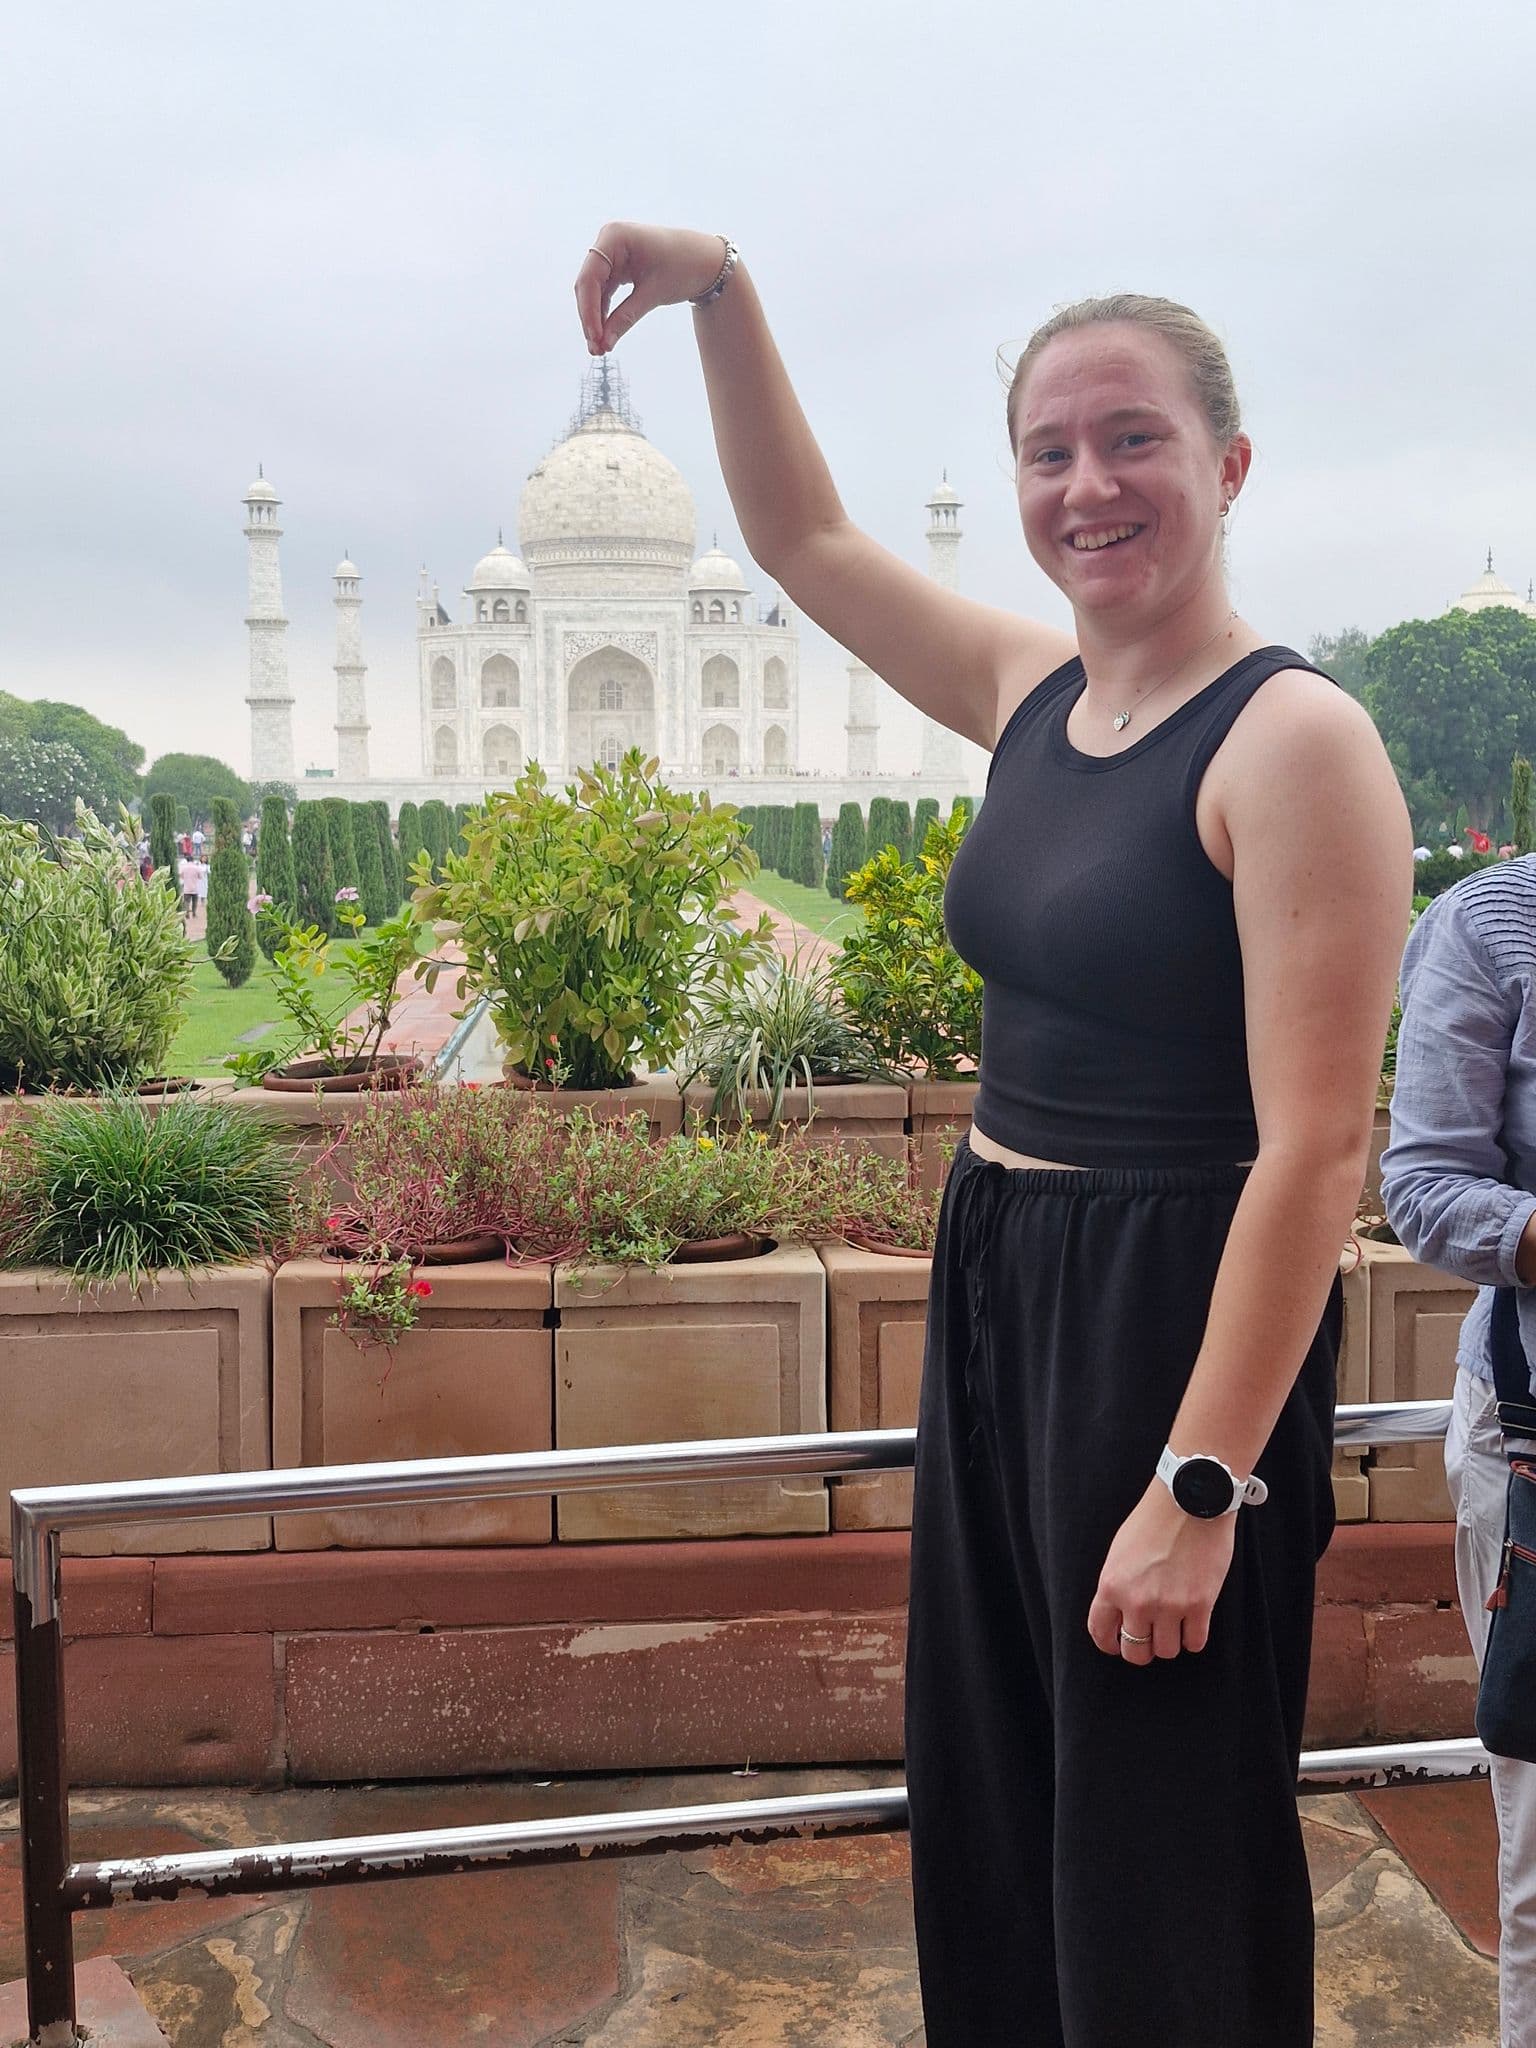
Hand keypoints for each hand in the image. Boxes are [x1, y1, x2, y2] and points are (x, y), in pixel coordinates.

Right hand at [574, 223, 731, 355]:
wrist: (703, 261)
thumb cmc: (683, 267)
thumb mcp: (654, 294)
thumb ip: (625, 317)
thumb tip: (604, 344)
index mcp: (615, 236)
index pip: (590, 277)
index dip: (588, 310)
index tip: (594, 338)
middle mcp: (608, 242)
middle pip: (587, 285)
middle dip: (590, 318)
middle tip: (596, 349)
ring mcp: (611, 254)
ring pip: (592, 292)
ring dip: (595, 319)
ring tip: (599, 348)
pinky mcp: (616, 268)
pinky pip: (603, 294)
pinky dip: (604, 314)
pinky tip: (605, 335)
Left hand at [1086, 1478, 1236, 1665]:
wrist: (1188, 1500)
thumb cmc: (1154, 1521)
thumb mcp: (1120, 1552)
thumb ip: (1118, 1586)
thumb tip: (1120, 1616)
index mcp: (1112, 1585)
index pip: (1101, 1633)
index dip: (1110, 1644)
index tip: (1118, 1644)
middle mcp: (1138, 1601)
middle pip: (1136, 1652)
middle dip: (1142, 1649)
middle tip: (1150, 1638)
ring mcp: (1170, 1605)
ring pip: (1167, 1651)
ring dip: (1170, 1642)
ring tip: (1174, 1626)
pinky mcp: (1200, 1605)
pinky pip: (1195, 1643)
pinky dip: (1193, 1638)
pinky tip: (1193, 1623)